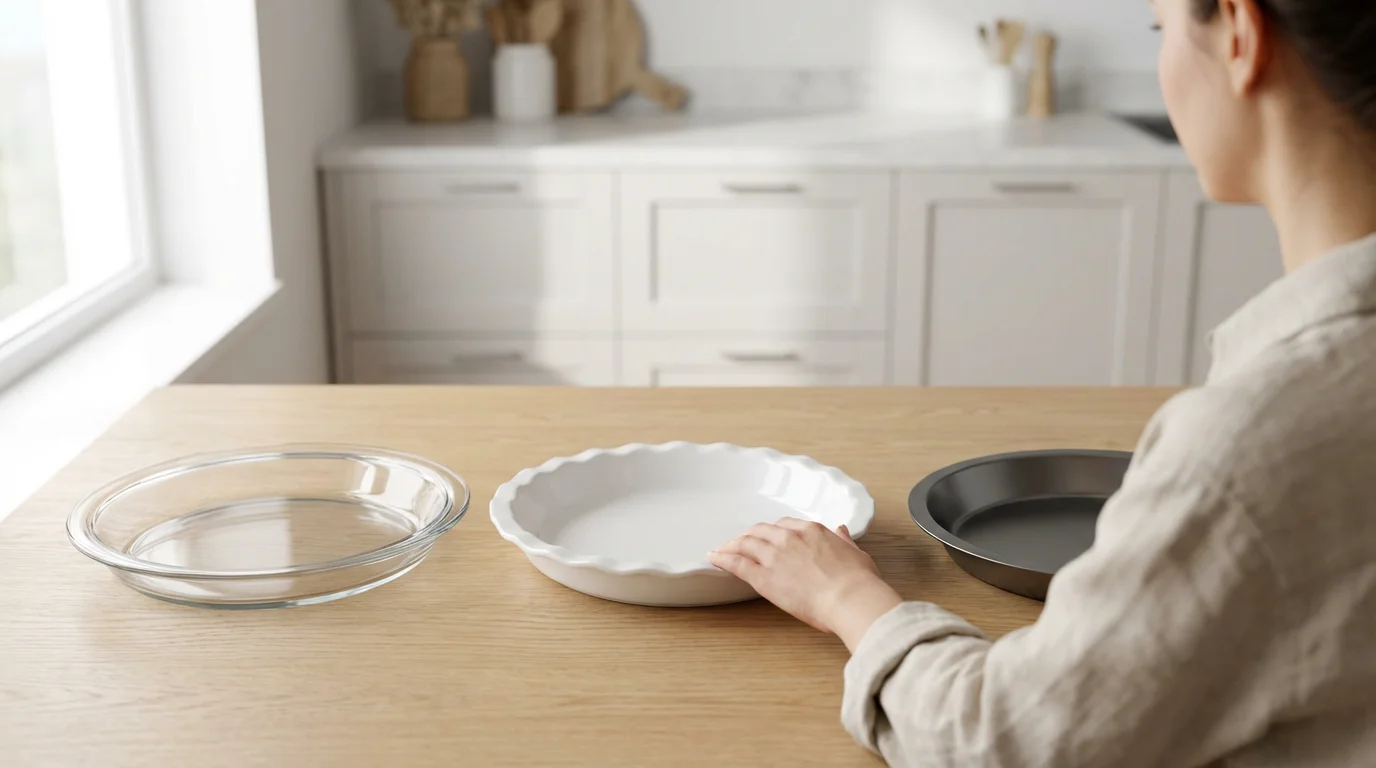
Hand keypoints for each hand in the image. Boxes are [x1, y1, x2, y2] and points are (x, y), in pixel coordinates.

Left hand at [710, 519, 902, 651]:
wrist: (850, 598)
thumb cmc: (857, 580)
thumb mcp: (854, 552)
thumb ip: (844, 540)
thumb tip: (842, 530)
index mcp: (811, 531)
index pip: (784, 525)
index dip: (771, 531)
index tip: (766, 536)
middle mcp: (789, 538)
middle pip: (760, 531)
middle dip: (748, 536)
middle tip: (739, 543)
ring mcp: (774, 555)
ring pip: (745, 544)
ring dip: (732, 545)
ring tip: (723, 549)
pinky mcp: (763, 577)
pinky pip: (737, 563)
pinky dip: (723, 559)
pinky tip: (715, 558)